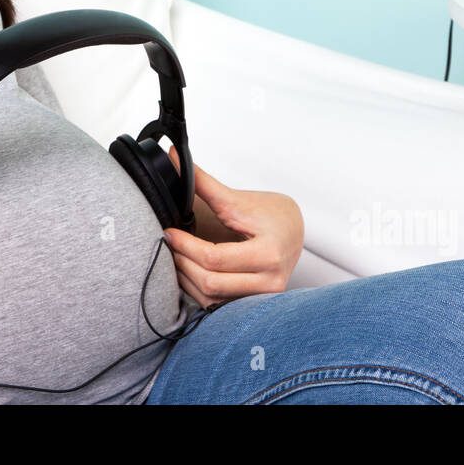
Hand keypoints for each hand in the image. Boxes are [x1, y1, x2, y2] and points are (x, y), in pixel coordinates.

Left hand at [164, 145, 303, 308]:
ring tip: (176, 256)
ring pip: (212, 298)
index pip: (214, 258)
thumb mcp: (238, 199)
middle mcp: (270, 281)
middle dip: (183, 263)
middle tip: (169, 244)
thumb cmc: (272, 214)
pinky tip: (189, 272)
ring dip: (187, 279)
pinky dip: (198, 290)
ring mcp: (263, 297)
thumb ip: (203, 183)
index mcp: (268, 254)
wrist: (294, 230)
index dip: (186, 246)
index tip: (170, 232)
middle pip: (211, 282)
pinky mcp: (254, 304)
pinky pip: (218, 305)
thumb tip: (174, 159)